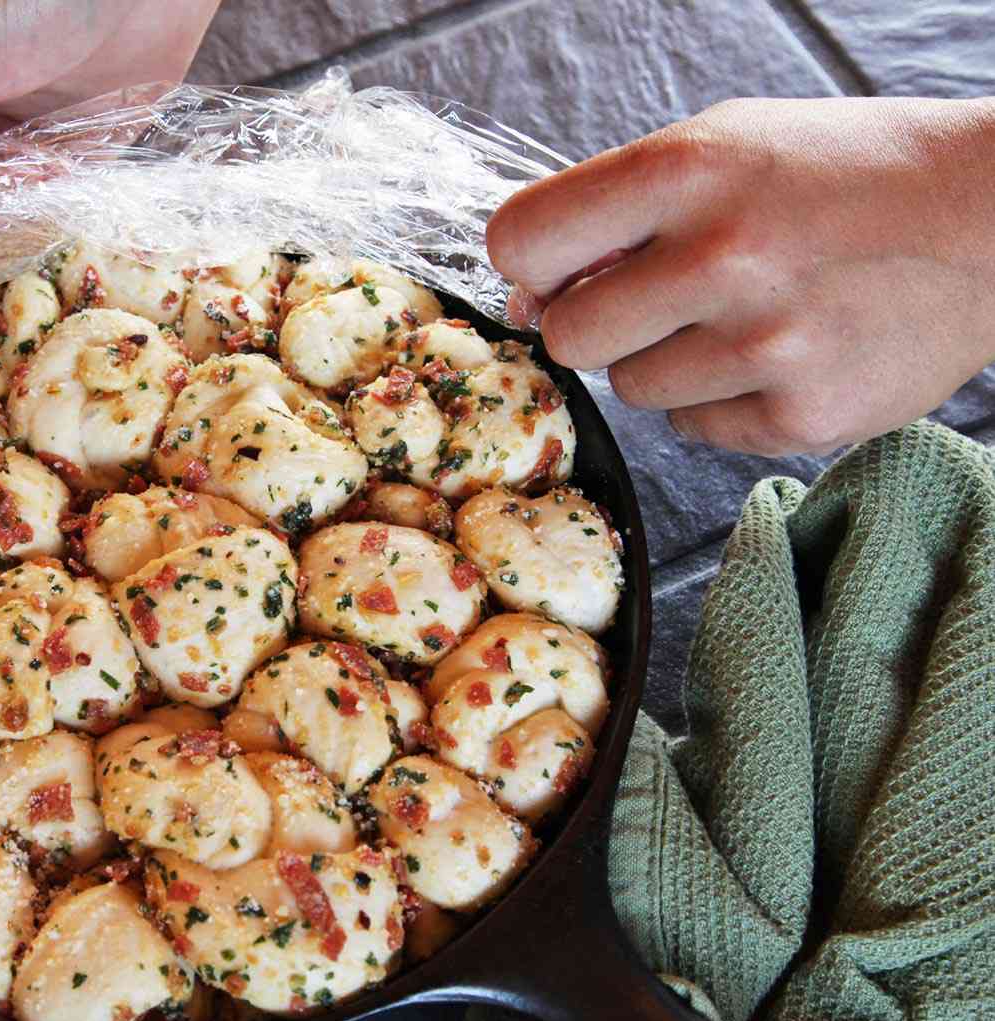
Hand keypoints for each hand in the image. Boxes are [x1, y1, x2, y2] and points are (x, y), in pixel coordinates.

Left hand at [487, 97, 994, 454]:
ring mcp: (765, 344)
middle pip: (566, 336)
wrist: (993, 220)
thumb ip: (616, 210)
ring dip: (666, 362)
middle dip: (593, 325)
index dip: (529, 266)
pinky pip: (693, 428)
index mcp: (690, 172)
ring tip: (743, 316)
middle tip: (656, 301)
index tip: (557, 273)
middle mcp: (722, 257)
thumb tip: (526, 295)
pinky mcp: (800, 414)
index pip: (520, 240)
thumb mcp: (727, 146)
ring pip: (631, 390)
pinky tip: (780, 353)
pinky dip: (722, 401)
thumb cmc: (842, 178)